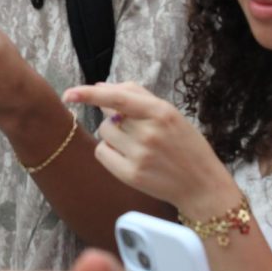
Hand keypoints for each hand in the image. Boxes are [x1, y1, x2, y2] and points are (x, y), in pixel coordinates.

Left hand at [63, 82, 238, 218]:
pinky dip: (109, 151)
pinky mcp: (131, 175)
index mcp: (161, 112)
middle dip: (116, 120)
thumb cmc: (185, 144)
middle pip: (108, 117)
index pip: (118, 98)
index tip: (69, 93)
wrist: (201, 185)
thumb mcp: (170, 113)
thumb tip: (101, 85)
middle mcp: (149, 133)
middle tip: (137, 131)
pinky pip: (102, 153)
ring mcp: (140, 156)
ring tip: (136, 144)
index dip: (90, 94)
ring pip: (104, 134)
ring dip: (113, 135)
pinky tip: (128, 157)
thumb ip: (137, 95)